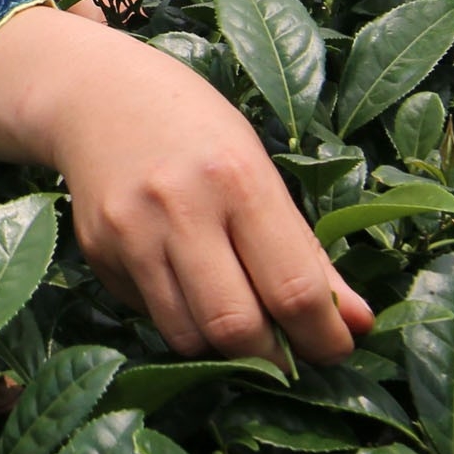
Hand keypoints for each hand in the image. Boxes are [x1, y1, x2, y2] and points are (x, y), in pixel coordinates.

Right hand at [0, 8, 371, 365]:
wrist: (94, 94)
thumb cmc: (196, 130)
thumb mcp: (260, 171)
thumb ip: (306, 251)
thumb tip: (358, 322)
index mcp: (238, 180)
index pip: (292, 288)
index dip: (324, 337)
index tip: (337, 348)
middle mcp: (180, 207)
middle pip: (236, 327)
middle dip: (273, 358)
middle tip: (289, 353)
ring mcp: (131, 232)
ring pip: (187, 336)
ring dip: (221, 345)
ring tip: (236, 317)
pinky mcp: (97, 252)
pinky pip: (150, 314)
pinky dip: (178, 316)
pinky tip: (183, 281)